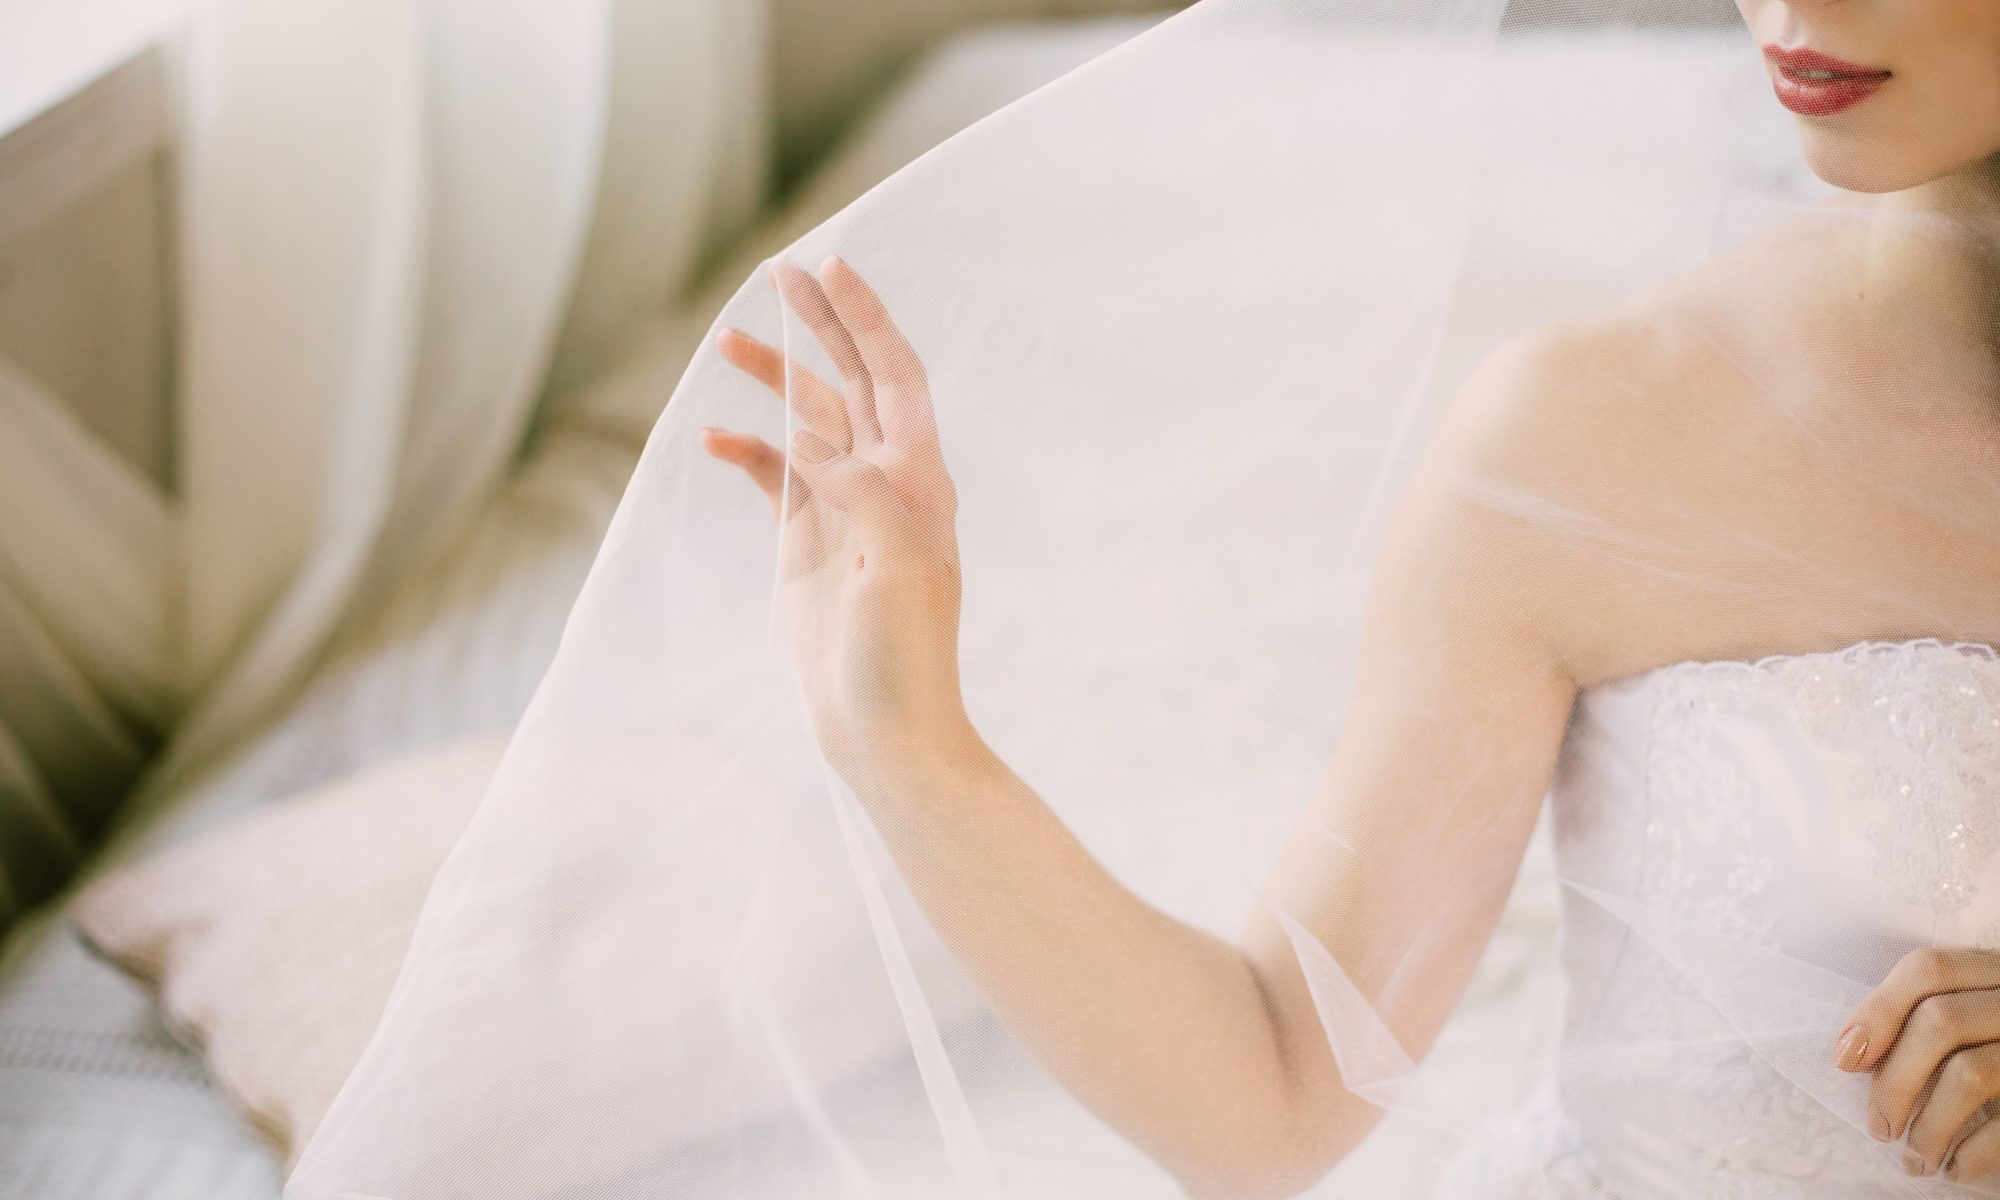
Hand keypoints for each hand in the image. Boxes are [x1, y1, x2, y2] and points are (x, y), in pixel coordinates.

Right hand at [702, 255, 972, 779]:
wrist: (886, 730)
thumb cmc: (904, 656)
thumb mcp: (897, 568)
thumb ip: (863, 492)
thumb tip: (812, 438)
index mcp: (919, 481)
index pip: (894, 376)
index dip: (865, 319)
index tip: (829, 267)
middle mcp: (886, 484)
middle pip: (851, 382)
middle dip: (819, 324)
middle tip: (778, 271)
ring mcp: (843, 511)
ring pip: (808, 422)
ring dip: (775, 377)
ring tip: (729, 338)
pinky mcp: (808, 543)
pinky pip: (775, 478)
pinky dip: (747, 450)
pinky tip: (713, 435)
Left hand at [1835, 947, 1999, 1182]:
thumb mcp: (1980, 1020)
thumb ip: (1935, 1022)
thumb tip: (1854, 1054)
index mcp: (1998, 971)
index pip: (1926, 970)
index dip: (1877, 1012)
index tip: (1845, 1060)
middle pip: (1940, 1022)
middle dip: (1896, 1081)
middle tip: (1879, 1128)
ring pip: (1971, 1073)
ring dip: (1930, 1127)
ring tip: (1916, 1160)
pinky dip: (1974, 1152)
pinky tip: (1956, 1169)